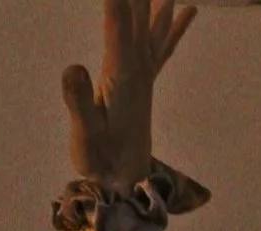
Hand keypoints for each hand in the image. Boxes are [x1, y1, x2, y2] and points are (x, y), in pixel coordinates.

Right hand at [63, 0, 196, 185]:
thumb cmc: (101, 158)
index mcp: (122, 75)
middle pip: (139, 16)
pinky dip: (174, 26)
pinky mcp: (144, 83)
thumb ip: (80, 100)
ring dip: (157, 2)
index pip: (118, 24)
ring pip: (154, 25)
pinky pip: (163, 46)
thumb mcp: (84, 132)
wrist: (124, 182)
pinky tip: (188, 10)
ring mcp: (144, 74)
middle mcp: (138, 68)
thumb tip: (72, 68)